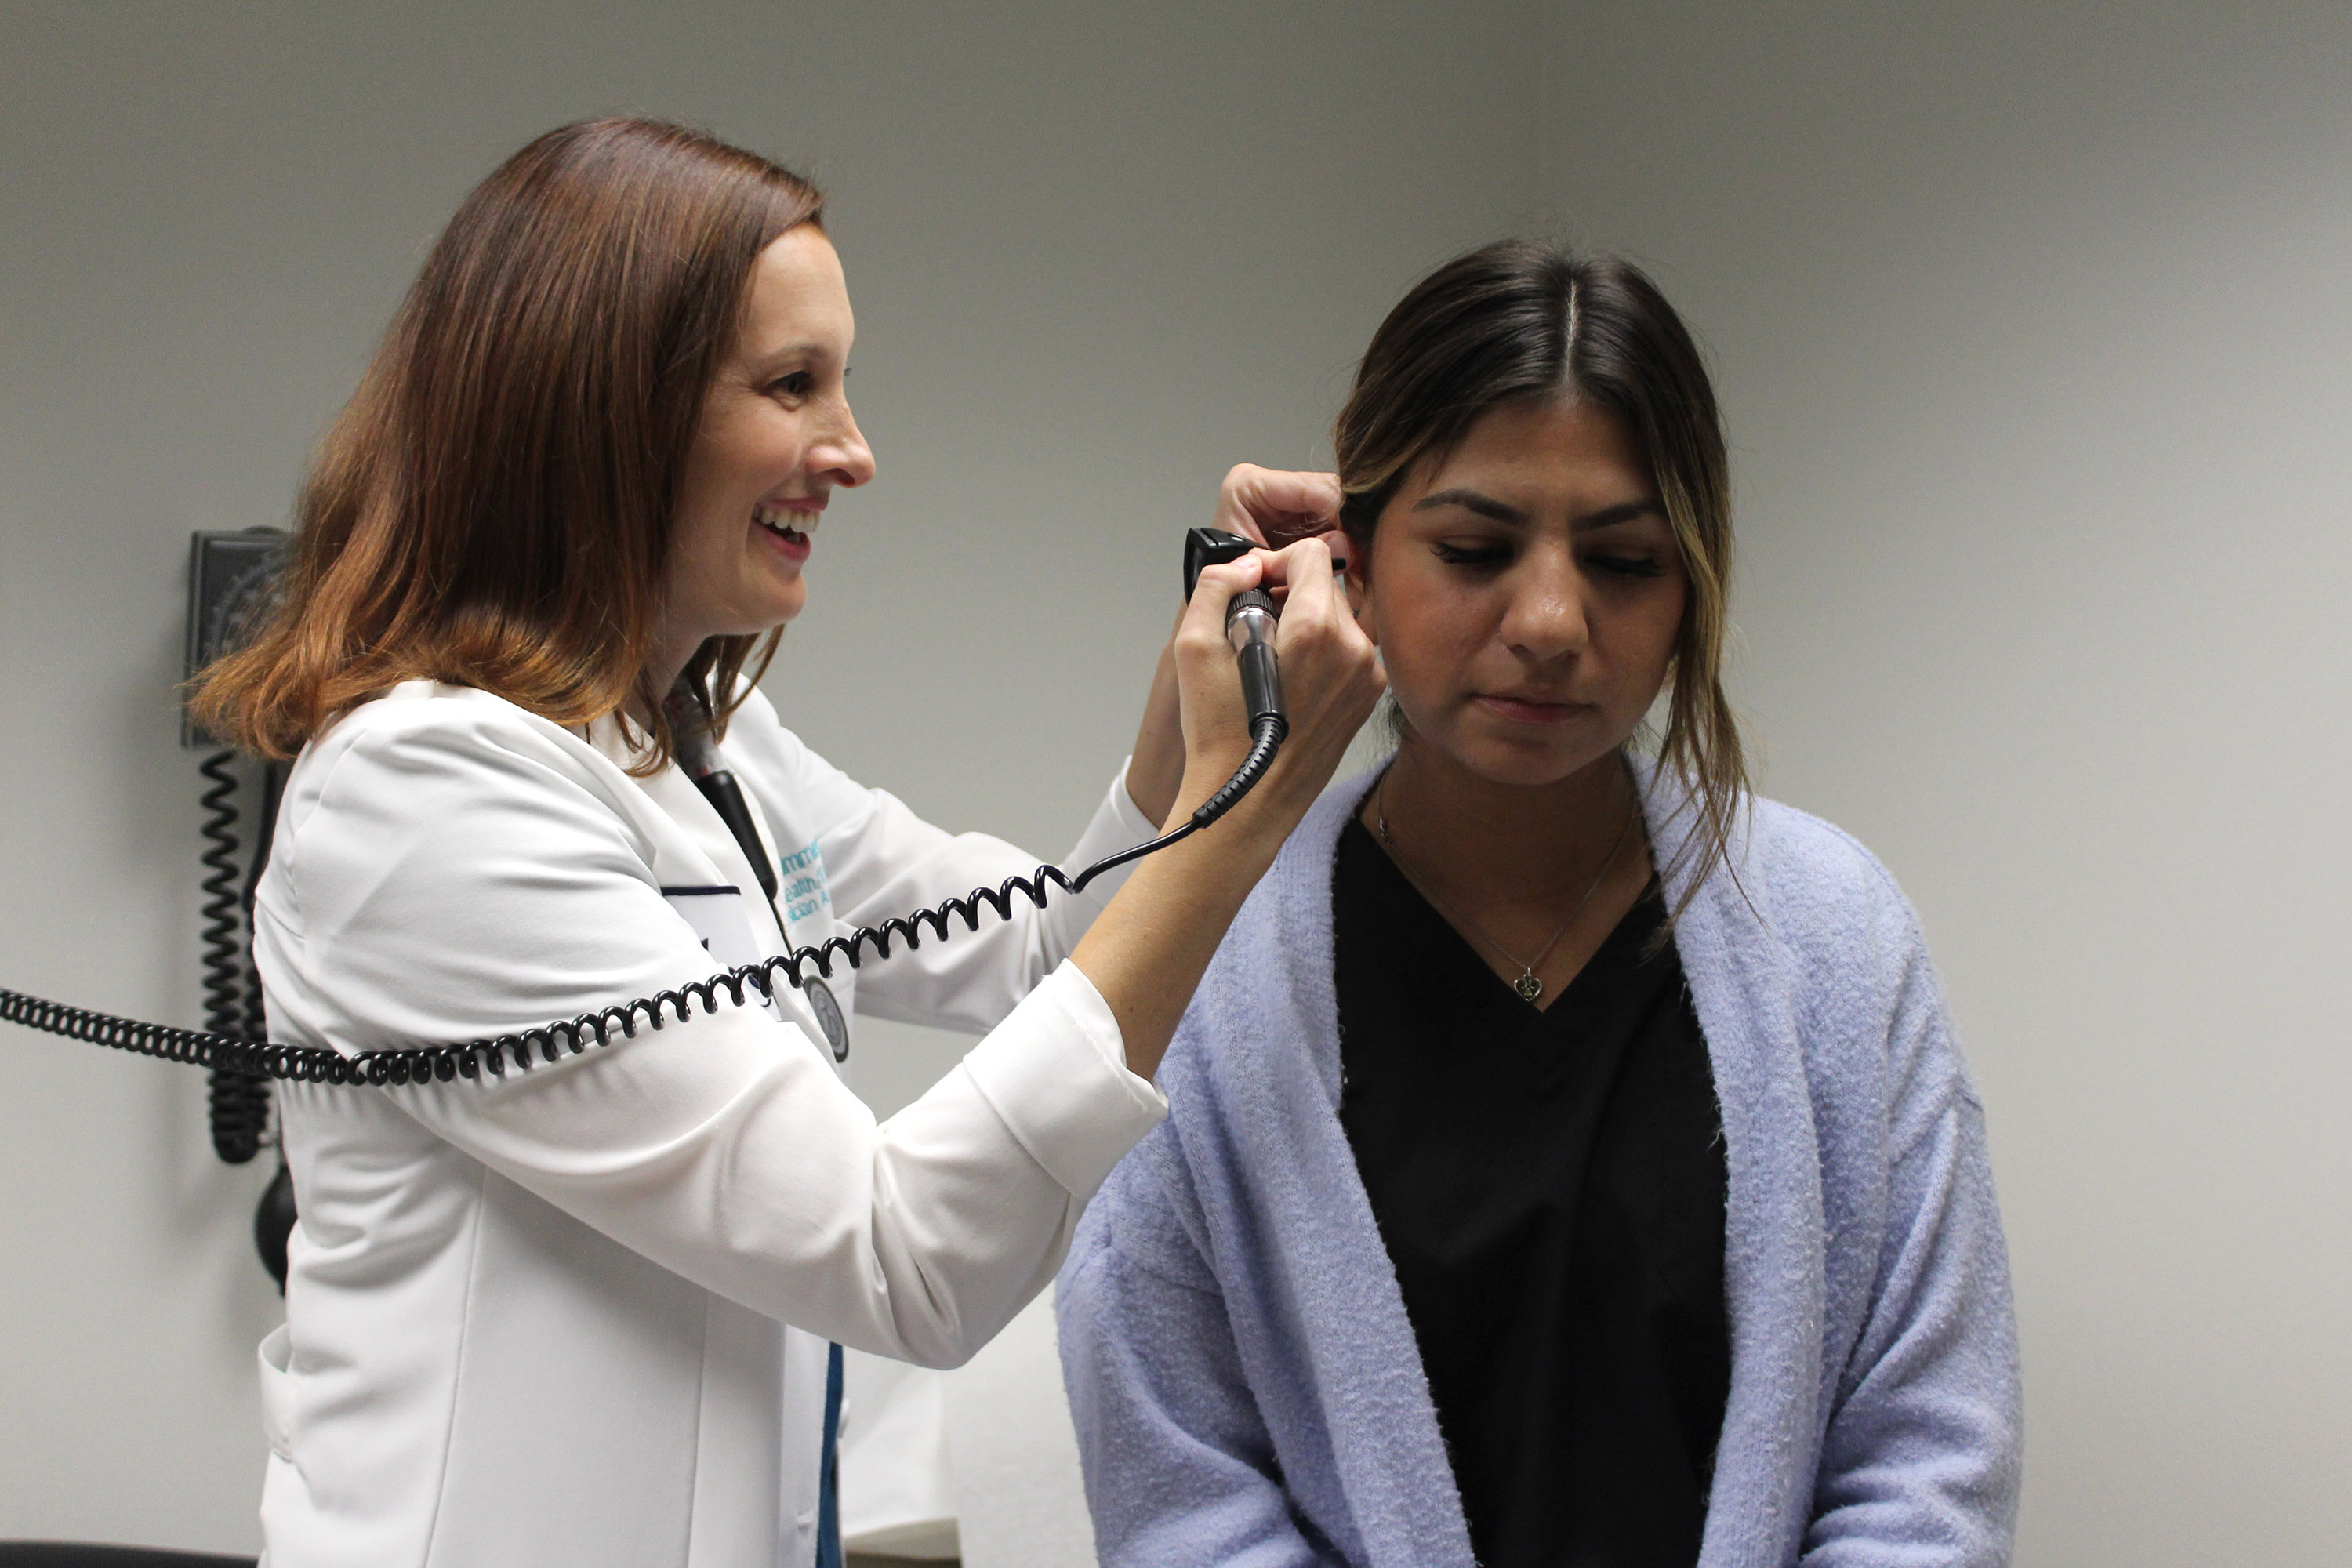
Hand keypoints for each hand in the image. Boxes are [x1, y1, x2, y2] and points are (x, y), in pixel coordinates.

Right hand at [1128, 467, 1352, 825]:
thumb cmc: (1219, 732)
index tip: (1256, 586)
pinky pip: (1351, 647)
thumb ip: (1216, 585)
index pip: (1313, 553)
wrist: (1248, 798)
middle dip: (1291, 591)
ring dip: (1308, 619)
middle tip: (1255, 626)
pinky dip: (1324, 648)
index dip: (1277, 561)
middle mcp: (1354, 647)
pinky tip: (1293, 678)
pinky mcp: (1369, 695)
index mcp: (1316, 629)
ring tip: (1272, 656)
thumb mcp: (1193, 647)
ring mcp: (1367, 673)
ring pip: (1341, 614)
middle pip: (1328, 582)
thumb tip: (1247, 564)